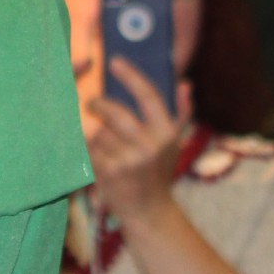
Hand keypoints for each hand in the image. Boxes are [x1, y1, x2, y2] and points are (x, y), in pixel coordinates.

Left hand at [84, 62, 190, 228]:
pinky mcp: (110, 173)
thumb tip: (185, 84)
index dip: (131, 75)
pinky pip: (90, 149)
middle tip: (93, 103)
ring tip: (104, 144)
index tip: (114, 61)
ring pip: (100, 132)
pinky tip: (96, 157)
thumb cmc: (159, 171)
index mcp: (167, 133)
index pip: (148, 95)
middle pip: (116, 112)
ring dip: (96, 134)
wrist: (149, 212)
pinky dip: (88, 150)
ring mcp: (130, 160)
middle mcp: (151, 146)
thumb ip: (181, 112)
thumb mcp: (174, 143)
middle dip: (100, 105)